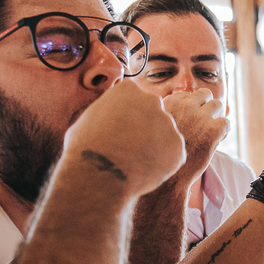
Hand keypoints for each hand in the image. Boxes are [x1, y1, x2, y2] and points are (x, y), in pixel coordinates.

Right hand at [63, 81, 185, 198]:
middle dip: (144, 130)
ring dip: (154, 148)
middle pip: (152, 116)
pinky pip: (173, 155)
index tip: (118, 131)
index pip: (133, 101)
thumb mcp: (88, 120)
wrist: (100, 174)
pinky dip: (162, 164)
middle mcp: (153, 101)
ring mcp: (168, 123)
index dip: (125, 118)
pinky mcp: (178, 147)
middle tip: (129, 149)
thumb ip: (106, 115)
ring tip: (134, 163)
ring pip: (164, 136)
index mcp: (128, 89)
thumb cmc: (85, 148)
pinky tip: (145, 171)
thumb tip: (108, 119)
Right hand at [163, 89, 229, 185]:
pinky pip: (226, 122)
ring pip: (218, 105)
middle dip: (206, 107)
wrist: (168, 179)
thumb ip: (174, 112)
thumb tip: (195, 97)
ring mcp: (200, 116)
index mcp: (169, 103)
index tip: (188, 123)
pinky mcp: (213, 130)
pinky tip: (214, 142)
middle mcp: (184, 106)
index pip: (188, 95)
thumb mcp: (162, 126)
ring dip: (216, 118)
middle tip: (202, 126)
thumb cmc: (164, 154)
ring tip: (209, 134)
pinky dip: (223, 132)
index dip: (192, 108)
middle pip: (204, 94)